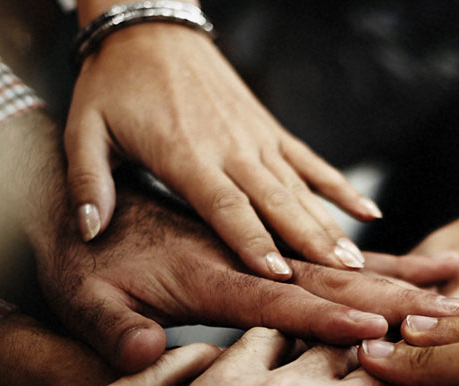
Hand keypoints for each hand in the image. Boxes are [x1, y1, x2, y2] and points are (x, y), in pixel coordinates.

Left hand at [0, 110, 458, 373]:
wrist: (145, 24)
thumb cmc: (111, 85)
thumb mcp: (85, 130)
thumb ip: (90, 182)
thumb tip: (89, 229)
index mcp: (186, 159)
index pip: (227, 208)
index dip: (256, 243)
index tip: (287, 279)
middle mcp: (231, 152)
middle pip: (281, 209)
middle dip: (319, 250)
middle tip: (359, 286)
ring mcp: (257, 140)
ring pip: (305, 192)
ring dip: (340, 230)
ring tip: (373, 266)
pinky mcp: (270, 131)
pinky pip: (312, 164)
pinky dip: (342, 189)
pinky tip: (374, 215)